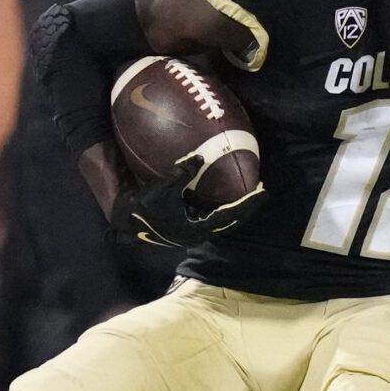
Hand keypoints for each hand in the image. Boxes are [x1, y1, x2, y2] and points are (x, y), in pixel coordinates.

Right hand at [111, 156, 266, 248]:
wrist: (126, 221)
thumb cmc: (143, 207)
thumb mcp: (163, 188)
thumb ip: (183, 173)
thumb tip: (200, 157)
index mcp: (198, 229)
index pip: (231, 215)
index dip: (249, 203)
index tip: (263, 190)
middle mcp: (199, 232)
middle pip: (231, 220)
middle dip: (246, 205)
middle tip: (261, 188)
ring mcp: (193, 230)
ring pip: (222, 219)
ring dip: (234, 206)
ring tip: (247, 190)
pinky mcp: (187, 225)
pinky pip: (210, 214)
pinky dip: (219, 203)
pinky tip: (223, 190)